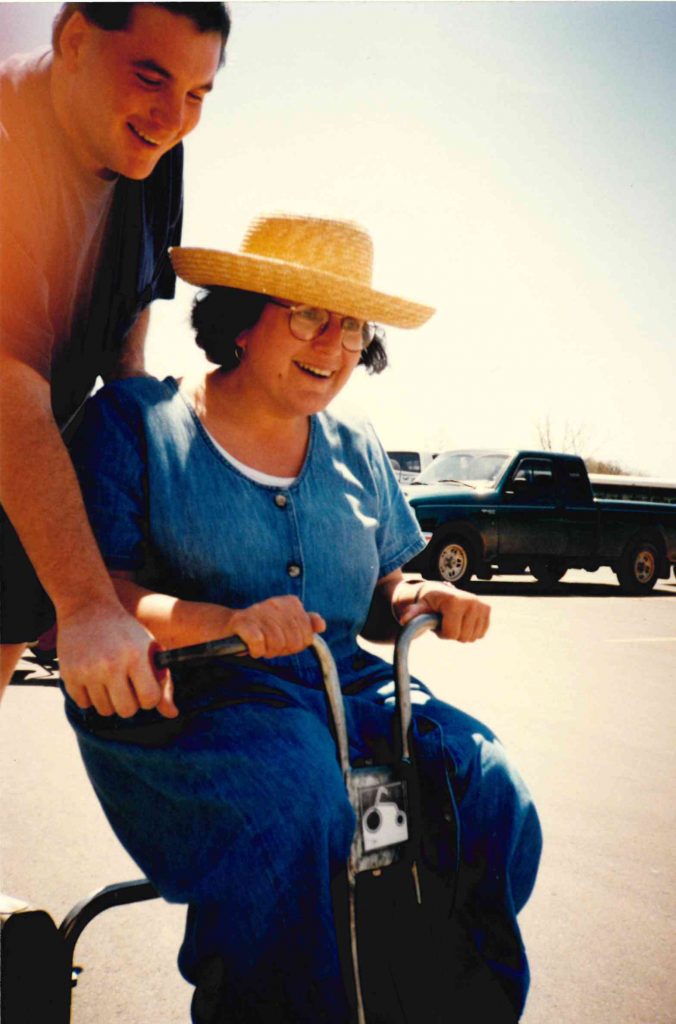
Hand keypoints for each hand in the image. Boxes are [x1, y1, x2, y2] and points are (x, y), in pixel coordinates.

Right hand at [57, 602, 177, 718]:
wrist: (87, 608)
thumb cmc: (125, 631)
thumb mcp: (148, 648)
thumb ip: (163, 681)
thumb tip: (173, 714)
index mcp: (136, 656)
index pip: (150, 699)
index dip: (150, 698)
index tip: (146, 689)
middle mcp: (111, 665)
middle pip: (126, 711)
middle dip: (130, 703)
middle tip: (127, 688)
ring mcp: (88, 671)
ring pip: (104, 710)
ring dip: (109, 700)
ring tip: (110, 681)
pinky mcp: (69, 675)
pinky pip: (83, 704)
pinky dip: (90, 697)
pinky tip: (94, 679)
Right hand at [227, 596, 325, 658]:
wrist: (230, 626)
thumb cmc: (262, 628)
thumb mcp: (287, 626)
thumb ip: (306, 624)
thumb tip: (321, 625)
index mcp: (291, 603)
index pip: (307, 636)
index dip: (295, 646)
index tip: (284, 641)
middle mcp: (277, 604)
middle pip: (294, 642)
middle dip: (282, 650)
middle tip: (270, 645)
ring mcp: (260, 611)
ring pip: (277, 644)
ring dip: (267, 651)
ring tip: (260, 645)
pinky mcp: (244, 622)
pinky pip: (258, 643)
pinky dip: (255, 651)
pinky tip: (251, 647)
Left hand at [399, 582, 489, 642]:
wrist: (438, 592)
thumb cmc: (427, 601)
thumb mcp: (418, 607)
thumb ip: (412, 613)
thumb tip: (404, 619)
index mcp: (455, 601)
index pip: (451, 634)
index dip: (441, 633)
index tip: (437, 622)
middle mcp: (471, 601)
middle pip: (463, 637)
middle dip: (451, 633)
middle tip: (445, 621)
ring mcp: (481, 605)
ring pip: (472, 637)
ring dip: (461, 633)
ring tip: (452, 620)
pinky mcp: (487, 609)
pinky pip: (481, 633)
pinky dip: (471, 631)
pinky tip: (462, 621)